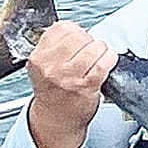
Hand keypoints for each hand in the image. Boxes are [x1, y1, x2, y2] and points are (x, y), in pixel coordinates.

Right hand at [25, 21, 117, 147]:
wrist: (56, 119)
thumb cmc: (54, 91)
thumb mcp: (43, 66)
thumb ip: (53, 45)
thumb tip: (74, 27)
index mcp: (38, 59)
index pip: (62, 28)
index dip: (75, 31)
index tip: (77, 39)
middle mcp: (51, 68)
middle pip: (79, 36)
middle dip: (89, 40)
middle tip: (88, 50)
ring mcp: (68, 77)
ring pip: (94, 47)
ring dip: (101, 49)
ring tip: (97, 57)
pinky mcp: (86, 86)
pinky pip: (104, 62)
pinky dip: (110, 59)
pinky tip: (106, 63)